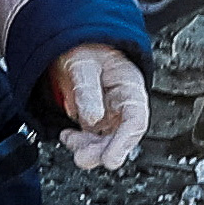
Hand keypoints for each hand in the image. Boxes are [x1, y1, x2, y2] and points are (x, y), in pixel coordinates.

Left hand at [48, 44, 148, 170]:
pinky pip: (92, 137)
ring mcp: (110, 113)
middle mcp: (124, 104)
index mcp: (130, 86)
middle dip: (103, 150)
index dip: (124, 142)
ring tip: (70, 141)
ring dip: (90, 148)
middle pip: (121, 135)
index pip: (135, 119)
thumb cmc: (85, 49)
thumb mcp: (83, 64)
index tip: (111, 159)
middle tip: (84, 158)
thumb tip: (92, 118)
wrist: (73, 45)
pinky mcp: (96, 119)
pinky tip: (67, 136)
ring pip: (106, 140)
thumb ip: (88, 90)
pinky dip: (79, 142)